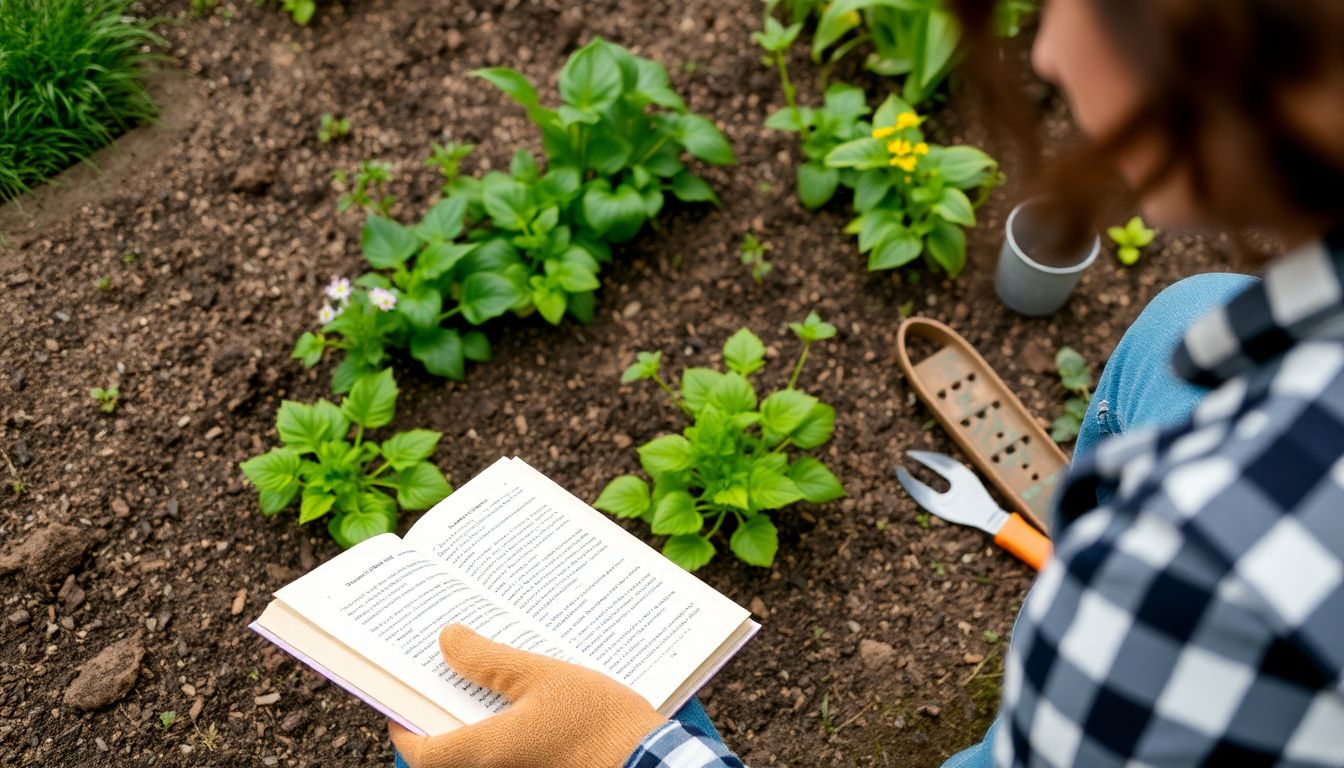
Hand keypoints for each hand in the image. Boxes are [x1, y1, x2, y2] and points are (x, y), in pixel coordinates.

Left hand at [389, 624, 666, 767]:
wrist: (651, 765)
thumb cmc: (598, 723)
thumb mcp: (542, 676)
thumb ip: (489, 660)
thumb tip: (447, 639)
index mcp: (482, 754)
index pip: (418, 749)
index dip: (405, 722)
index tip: (408, 692)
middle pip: (446, 755)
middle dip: (442, 715)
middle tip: (448, 675)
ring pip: (478, 757)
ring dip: (474, 725)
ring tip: (486, 682)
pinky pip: (508, 760)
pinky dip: (504, 736)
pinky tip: (521, 706)